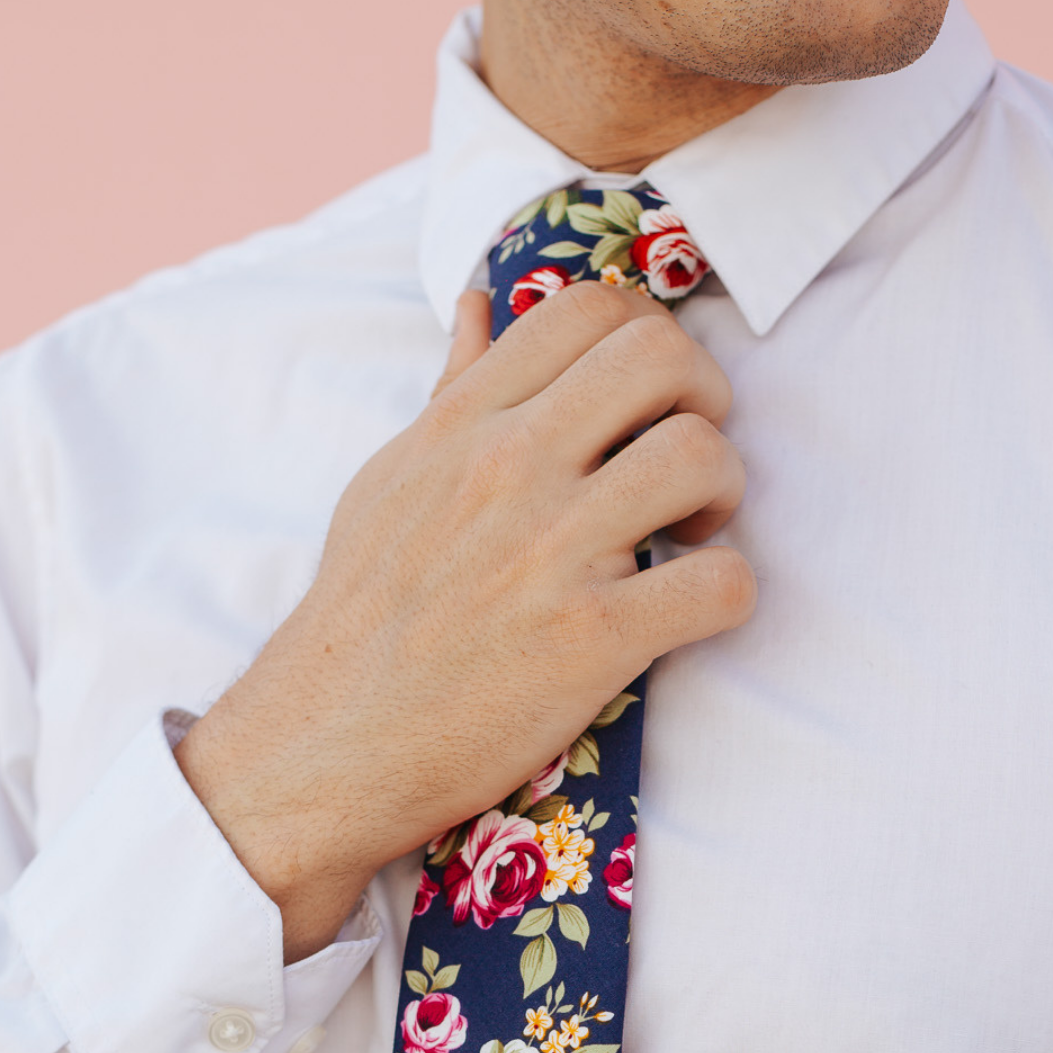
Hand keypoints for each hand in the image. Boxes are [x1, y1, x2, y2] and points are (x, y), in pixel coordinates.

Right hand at [176, 280, 754, 956]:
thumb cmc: (361, 622)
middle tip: (688, 469)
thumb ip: (451, 394)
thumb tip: (479, 305)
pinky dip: (727, 596)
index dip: (646, 339)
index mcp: (463, 424)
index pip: (587, 308)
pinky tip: (687, 615)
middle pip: (662, 356)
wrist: (324, 746)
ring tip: (692, 539)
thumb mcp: (389, 483)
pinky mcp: (590, 638)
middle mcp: (509, 467)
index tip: (645, 404)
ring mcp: (551, 551)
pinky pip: (719, 585)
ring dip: (724, 494)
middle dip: (706, 402)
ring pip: (702, 454)